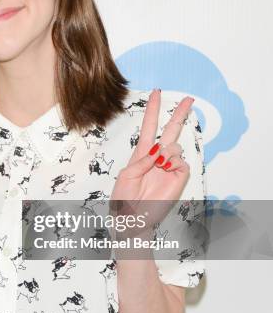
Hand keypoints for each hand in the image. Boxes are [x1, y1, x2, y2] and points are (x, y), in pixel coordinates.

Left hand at [109, 90, 194, 240]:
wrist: (133, 219)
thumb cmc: (124, 198)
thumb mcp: (127, 175)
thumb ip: (142, 160)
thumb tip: (158, 151)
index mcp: (142, 153)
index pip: (149, 127)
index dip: (153, 110)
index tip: (157, 93)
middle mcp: (157, 157)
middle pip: (170, 130)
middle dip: (179, 114)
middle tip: (188, 99)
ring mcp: (169, 167)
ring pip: (175, 146)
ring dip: (167, 151)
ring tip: (159, 164)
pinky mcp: (178, 177)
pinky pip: (182, 161)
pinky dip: (174, 162)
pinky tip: (166, 169)